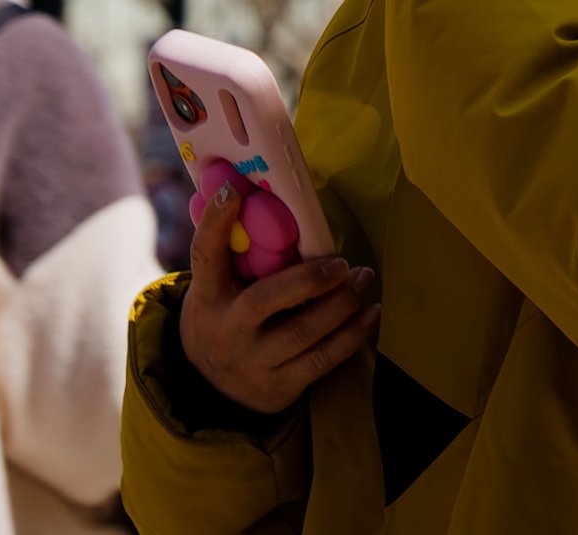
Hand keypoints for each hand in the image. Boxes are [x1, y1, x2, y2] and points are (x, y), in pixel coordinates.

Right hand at [177, 182, 378, 415]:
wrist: (209, 386)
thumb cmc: (224, 316)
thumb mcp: (215, 287)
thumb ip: (233, 252)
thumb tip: (256, 190)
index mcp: (207, 296)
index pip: (205, 254)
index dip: (217, 221)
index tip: (236, 189)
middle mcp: (227, 330)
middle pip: (266, 300)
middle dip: (310, 278)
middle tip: (341, 262)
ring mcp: (252, 363)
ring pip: (304, 332)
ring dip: (342, 304)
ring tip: (363, 278)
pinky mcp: (278, 388)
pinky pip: (322, 360)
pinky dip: (352, 335)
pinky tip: (371, 313)